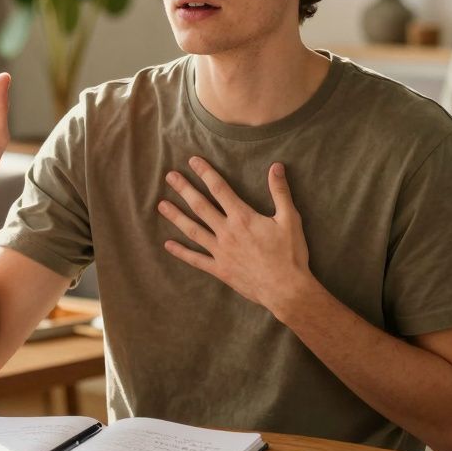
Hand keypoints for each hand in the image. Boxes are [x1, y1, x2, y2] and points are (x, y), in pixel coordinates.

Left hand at [156, 157, 311, 311]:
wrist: (286, 289)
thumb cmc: (290, 254)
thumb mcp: (289, 219)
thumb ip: (280, 192)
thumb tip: (276, 166)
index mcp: (243, 217)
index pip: (219, 189)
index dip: (205, 173)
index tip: (192, 161)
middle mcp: (227, 232)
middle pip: (200, 206)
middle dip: (184, 189)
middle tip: (169, 176)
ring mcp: (220, 252)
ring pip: (193, 230)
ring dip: (176, 216)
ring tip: (161, 205)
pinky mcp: (220, 269)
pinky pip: (196, 259)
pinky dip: (181, 252)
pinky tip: (168, 245)